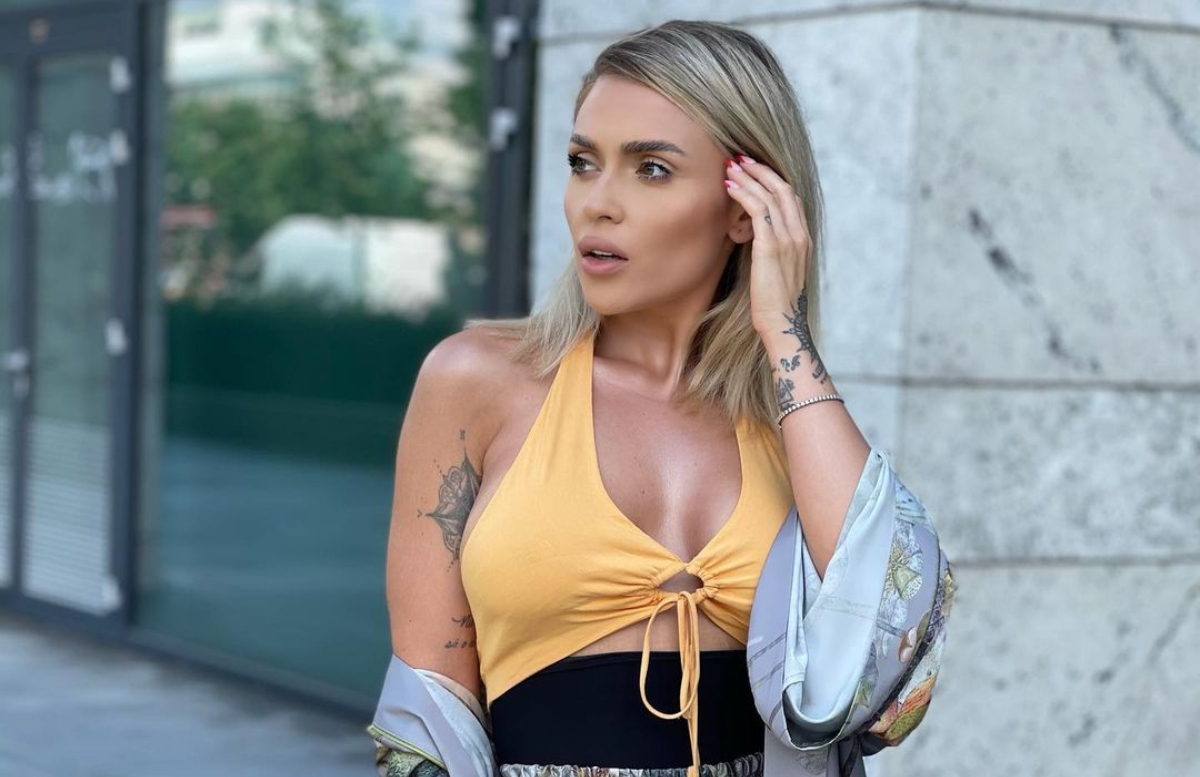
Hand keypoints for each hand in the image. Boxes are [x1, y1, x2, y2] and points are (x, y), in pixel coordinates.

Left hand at [722, 154, 812, 337]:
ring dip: (749, 177)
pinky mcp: (771, 247)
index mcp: (803, 240)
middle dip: (761, 169)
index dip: (773, 179)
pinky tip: (730, 187)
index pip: (792, 199)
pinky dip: (744, 193)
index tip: (754, 169)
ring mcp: (788, 240)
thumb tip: (755, 240)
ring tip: (730, 166)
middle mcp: (799, 235)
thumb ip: (772, 251)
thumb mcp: (778, 272)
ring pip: (770, 195)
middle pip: (783, 189)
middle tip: (740, 158)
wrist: (782, 325)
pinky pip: (758, 210)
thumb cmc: (775, 306)